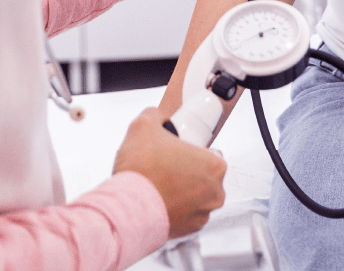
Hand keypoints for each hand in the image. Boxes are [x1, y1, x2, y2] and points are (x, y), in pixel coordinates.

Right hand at [113, 108, 226, 238]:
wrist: (127, 209)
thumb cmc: (141, 171)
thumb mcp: (143, 125)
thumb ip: (155, 115)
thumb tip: (158, 117)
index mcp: (214, 166)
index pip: (210, 152)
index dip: (191, 148)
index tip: (176, 150)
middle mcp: (216, 192)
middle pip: (204, 174)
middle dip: (187, 169)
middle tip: (164, 164)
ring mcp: (203, 213)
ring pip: (196, 195)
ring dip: (182, 189)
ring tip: (158, 182)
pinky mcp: (190, 230)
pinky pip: (186, 213)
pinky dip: (175, 206)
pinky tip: (157, 198)